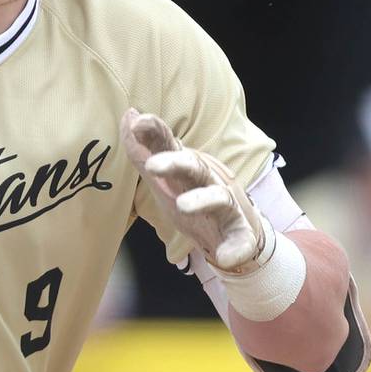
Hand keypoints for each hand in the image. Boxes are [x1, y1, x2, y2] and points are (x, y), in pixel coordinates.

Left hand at [120, 108, 271, 272]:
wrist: (236, 234)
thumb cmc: (193, 197)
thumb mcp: (163, 178)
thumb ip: (143, 151)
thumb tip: (129, 115)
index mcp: (186, 168)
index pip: (170, 145)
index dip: (156, 132)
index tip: (137, 121)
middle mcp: (207, 181)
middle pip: (193, 165)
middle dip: (174, 163)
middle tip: (152, 167)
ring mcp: (226, 206)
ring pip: (218, 197)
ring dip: (201, 200)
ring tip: (182, 206)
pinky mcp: (240, 233)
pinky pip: (241, 240)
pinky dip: (235, 248)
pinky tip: (225, 257)